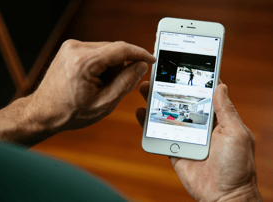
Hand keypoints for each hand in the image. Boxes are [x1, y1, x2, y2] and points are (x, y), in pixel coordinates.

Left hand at [25, 40, 154, 133]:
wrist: (44, 112)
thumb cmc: (70, 112)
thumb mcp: (104, 103)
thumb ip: (126, 82)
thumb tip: (141, 66)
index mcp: (84, 63)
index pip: (120, 49)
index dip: (140, 53)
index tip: (151, 59)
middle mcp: (75, 49)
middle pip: (113, 50)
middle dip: (120, 67)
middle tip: (113, 86)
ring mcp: (70, 47)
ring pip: (105, 51)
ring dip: (110, 67)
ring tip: (98, 86)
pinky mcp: (70, 49)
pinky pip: (95, 52)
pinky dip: (101, 65)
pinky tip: (92, 80)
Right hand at [136, 81, 261, 201]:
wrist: (224, 196)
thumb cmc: (237, 165)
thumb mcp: (236, 133)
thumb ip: (226, 110)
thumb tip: (221, 86)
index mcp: (216, 119)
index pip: (202, 95)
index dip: (192, 81)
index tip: (182, 67)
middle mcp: (199, 125)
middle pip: (180, 103)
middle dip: (167, 89)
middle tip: (156, 75)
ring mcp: (185, 136)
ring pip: (167, 115)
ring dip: (155, 102)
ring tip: (145, 88)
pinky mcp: (173, 149)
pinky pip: (159, 134)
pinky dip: (148, 124)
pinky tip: (141, 113)